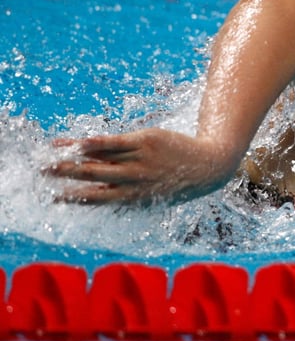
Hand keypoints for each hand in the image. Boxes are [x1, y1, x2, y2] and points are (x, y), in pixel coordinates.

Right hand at [45, 128, 235, 204]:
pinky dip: (94, 142)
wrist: (207, 167)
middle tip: (42, 172)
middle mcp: (133, 181)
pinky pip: (114, 142)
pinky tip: (78, 142)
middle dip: (65, 175)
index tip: (53, 197)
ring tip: (50, 154)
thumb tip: (98, 196)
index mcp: (132, 197)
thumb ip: (124, 193)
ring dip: (72, 157)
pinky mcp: (144, 141)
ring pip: (99, 159)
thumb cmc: (174, 181)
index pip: (96, 198)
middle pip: (92, 177)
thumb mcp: (149, 194)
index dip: (73, 198)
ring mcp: (138, 161)